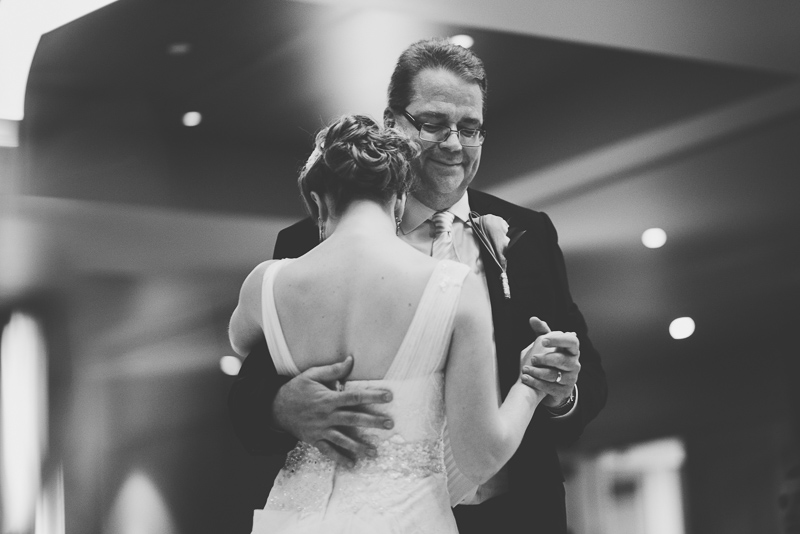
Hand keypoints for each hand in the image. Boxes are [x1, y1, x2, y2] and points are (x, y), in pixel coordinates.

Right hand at [272, 356, 393, 465]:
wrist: (275, 408)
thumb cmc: (296, 389)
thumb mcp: (311, 375)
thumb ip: (333, 370)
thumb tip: (351, 360)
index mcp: (328, 398)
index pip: (355, 396)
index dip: (372, 396)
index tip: (388, 396)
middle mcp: (327, 415)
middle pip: (354, 419)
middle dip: (373, 422)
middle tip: (389, 425)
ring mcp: (321, 429)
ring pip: (343, 439)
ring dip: (360, 446)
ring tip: (374, 453)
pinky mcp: (315, 439)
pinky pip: (328, 451)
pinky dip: (340, 458)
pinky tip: (352, 465)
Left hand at [520, 317, 579, 407]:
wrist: (553, 383)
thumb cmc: (550, 359)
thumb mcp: (547, 345)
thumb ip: (542, 331)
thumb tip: (532, 319)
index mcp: (572, 350)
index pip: (572, 341)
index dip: (558, 340)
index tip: (543, 341)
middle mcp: (575, 364)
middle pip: (563, 360)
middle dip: (546, 359)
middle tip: (532, 358)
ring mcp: (571, 379)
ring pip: (555, 375)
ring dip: (538, 372)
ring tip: (525, 369)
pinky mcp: (564, 392)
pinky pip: (550, 388)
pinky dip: (535, 383)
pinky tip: (525, 378)